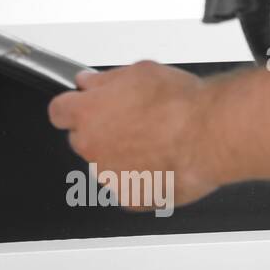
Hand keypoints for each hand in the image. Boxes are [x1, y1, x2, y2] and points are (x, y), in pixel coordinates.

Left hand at [47, 61, 222, 209]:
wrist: (210, 135)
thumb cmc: (180, 104)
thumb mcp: (138, 71)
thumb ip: (104, 80)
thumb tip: (90, 82)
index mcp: (86, 113)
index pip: (59, 112)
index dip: (74, 108)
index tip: (84, 107)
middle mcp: (91, 146)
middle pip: (82, 139)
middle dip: (100, 132)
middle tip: (132, 124)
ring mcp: (108, 175)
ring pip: (106, 165)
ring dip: (122, 157)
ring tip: (155, 143)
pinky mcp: (130, 197)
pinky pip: (129, 187)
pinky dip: (141, 179)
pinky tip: (161, 163)